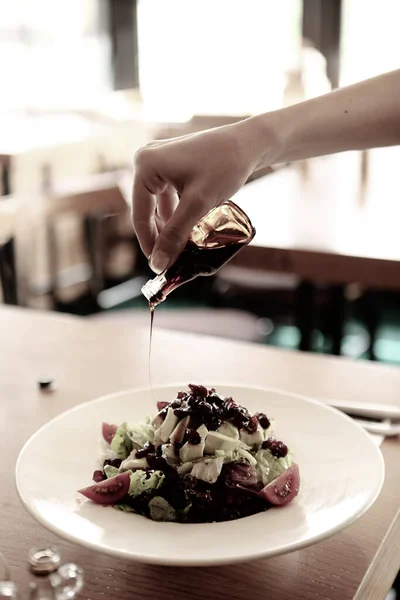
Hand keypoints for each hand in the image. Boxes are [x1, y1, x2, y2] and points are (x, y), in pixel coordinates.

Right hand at [132, 120, 265, 272]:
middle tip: (171, 260)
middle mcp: (146, 160)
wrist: (250, 142)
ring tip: (181, 248)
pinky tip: (187, 229)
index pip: (140, 214)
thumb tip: (158, 264)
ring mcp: (158, 161)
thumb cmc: (225, 165)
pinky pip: (167, 195)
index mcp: (145, 165)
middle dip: (160, 235)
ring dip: (169, 226)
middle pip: (146, 209)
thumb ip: (176, 235)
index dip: (149, 244)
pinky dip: (176, 213)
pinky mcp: (170, 164)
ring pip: (157, 204)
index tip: (159, 267)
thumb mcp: (198, 204)